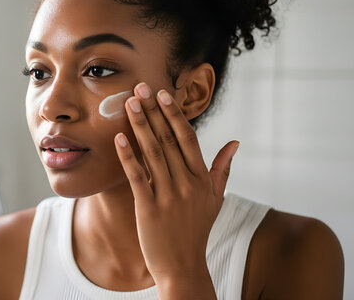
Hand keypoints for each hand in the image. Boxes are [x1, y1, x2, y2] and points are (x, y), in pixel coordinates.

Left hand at [113, 82, 237, 295]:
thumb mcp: (216, 199)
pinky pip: (137, 177)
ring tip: (129, 104)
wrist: (183, 266)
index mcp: (202, 178)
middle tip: (140, 87)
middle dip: (153, 111)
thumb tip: (235, 143)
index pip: (188, 138)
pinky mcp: (149, 208)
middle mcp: (187, 184)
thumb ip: (223, 168)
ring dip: (140, 125)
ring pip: (153, 153)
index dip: (174, 114)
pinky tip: (119, 138)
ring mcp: (168, 196)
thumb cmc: (196, 230)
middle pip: (168, 139)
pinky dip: (128, 156)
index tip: (162, 93)